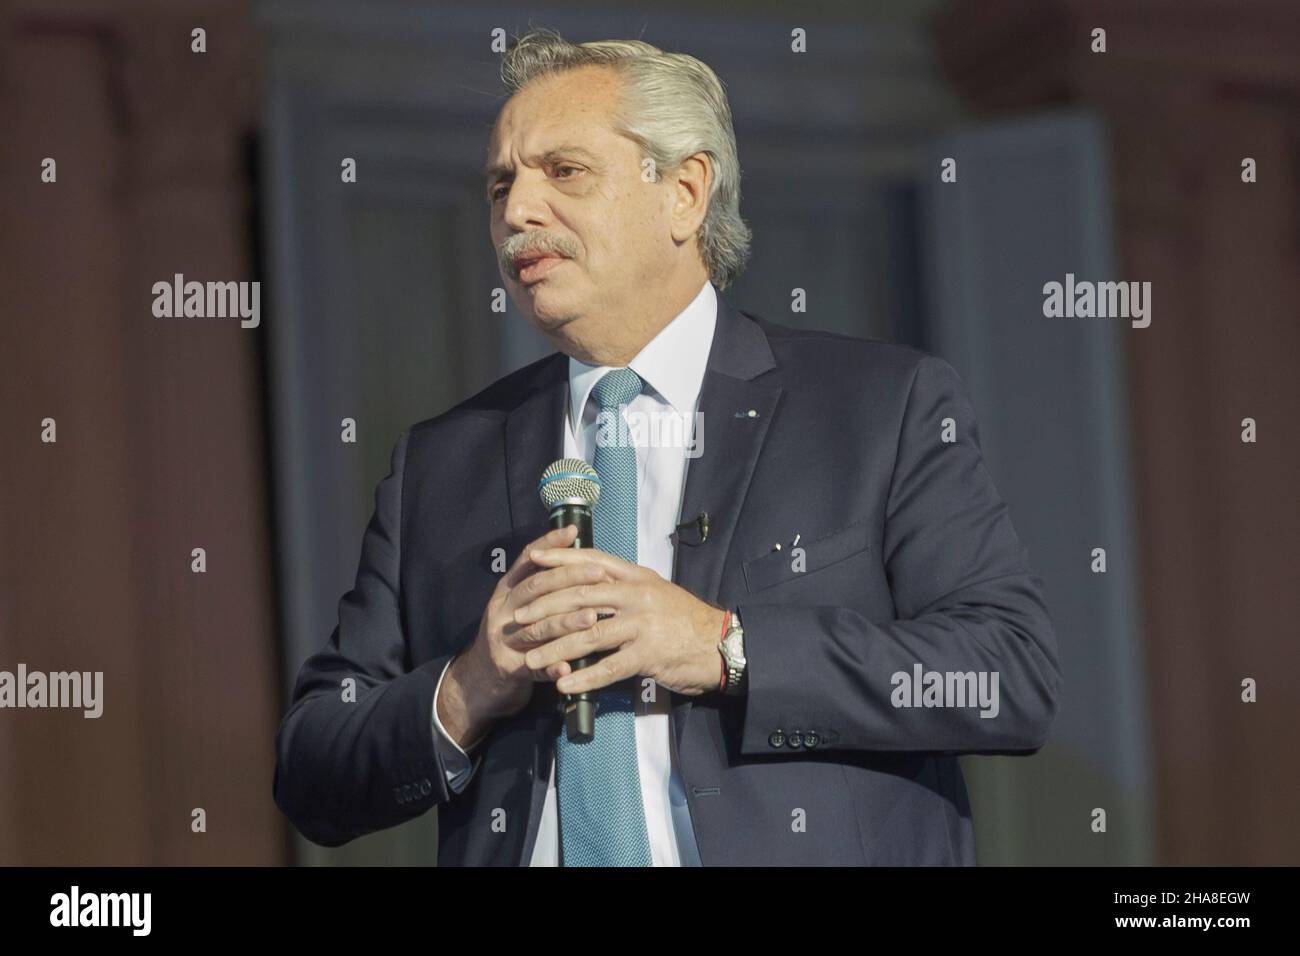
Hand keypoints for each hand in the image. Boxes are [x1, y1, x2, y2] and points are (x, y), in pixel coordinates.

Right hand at [439, 525, 615, 744]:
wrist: (479, 680)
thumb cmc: (514, 636)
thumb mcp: (521, 605)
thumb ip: (543, 584)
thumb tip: (577, 552)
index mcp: (507, 591)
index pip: (527, 561)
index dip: (549, 545)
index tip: (573, 531)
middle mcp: (502, 610)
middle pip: (535, 589)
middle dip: (569, 578)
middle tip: (599, 574)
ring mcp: (502, 640)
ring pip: (536, 628)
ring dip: (566, 623)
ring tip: (592, 618)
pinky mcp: (507, 669)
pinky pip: (533, 668)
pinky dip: (552, 667)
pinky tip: (569, 666)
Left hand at [513, 545, 728, 697]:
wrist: (720, 644)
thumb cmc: (684, 620)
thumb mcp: (656, 592)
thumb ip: (626, 587)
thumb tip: (590, 583)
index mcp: (637, 577)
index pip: (592, 561)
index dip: (561, 559)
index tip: (533, 559)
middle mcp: (638, 595)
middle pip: (581, 597)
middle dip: (545, 608)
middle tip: (519, 618)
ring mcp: (643, 624)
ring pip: (589, 634)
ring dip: (556, 649)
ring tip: (531, 659)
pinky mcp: (649, 654)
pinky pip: (609, 667)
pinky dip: (584, 677)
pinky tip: (563, 685)